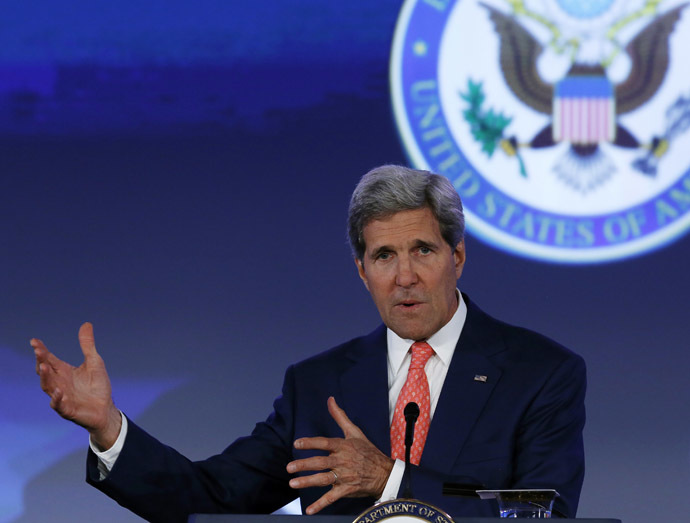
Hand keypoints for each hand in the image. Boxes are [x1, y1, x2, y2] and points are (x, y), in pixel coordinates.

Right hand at [31, 322, 120, 449]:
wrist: (105, 408)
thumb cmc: (98, 385)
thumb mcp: (94, 362)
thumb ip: (88, 345)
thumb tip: (86, 323)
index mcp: (64, 371)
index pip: (49, 359)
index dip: (41, 351)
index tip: (34, 341)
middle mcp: (60, 383)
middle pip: (46, 371)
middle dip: (41, 361)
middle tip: (38, 351)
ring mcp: (62, 397)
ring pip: (48, 387)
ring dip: (45, 378)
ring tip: (44, 367)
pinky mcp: (68, 410)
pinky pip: (59, 405)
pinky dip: (57, 399)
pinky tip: (58, 392)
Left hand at [286, 396, 393, 514]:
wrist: (385, 473)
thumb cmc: (368, 451)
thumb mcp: (355, 432)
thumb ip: (340, 416)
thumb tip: (330, 399)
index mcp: (344, 446)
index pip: (325, 443)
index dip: (311, 443)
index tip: (297, 444)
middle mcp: (343, 461)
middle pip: (321, 462)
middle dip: (304, 465)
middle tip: (289, 467)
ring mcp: (345, 476)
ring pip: (324, 479)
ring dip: (308, 482)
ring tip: (293, 483)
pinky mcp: (347, 490)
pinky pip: (332, 498)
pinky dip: (320, 504)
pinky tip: (309, 510)